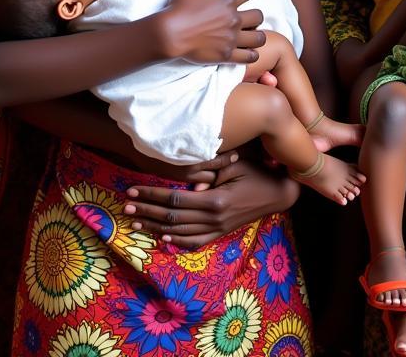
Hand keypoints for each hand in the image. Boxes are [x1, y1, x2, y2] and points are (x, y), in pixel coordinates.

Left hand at [122, 155, 298, 249]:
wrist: (279, 192)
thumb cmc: (257, 170)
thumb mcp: (236, 164)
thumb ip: (212, 171)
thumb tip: (189, 183)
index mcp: (215, 200)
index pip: (175, 199)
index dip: (152, 196)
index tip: (133, 192)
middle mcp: (214, 218)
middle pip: (172, 217)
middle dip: (147, 213)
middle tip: (126, 208)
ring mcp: (218, 228)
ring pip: (179, 232)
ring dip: (155, 228)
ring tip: (135, 224)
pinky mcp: (221, 232)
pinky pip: (195, 242)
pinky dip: (177, 242)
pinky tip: (163, 239)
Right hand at [155, 0, 265, 64]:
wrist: (170, 33)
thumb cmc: (179, 8)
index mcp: (227, 0)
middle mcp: (234, 19)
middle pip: (258, 16)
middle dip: (255, 16)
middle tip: (247, 19)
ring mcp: (232, 38)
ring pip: (259, 38)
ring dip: (257, 36)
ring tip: (250, 36)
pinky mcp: (227, 54)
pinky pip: (250, 57)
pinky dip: (251, 54)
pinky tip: (248, 52)